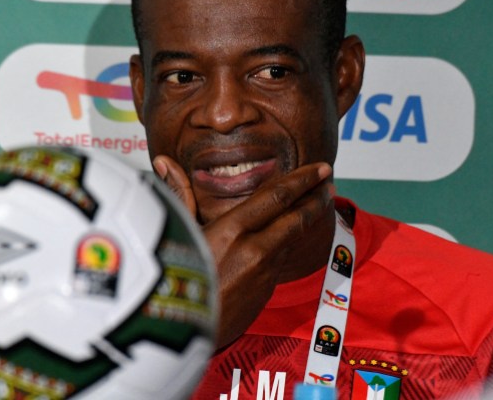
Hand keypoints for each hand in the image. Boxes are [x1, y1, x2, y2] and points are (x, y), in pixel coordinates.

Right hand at [152, 155, 333, 348]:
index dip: (302, 180)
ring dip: (305, 219)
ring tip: (316, 202)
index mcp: (231, 229)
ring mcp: (264, 272)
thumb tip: (164, 160)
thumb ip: (179, 193)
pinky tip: (288, 233)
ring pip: (290, 238)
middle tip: (329, 181)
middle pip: (296, 217)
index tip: (321, 168)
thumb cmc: (170, 279)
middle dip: (316, 197)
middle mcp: (254, 249)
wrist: (176, 331)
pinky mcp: (265, 290)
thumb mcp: (176, 232)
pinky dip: (288, 242)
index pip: (277, 196)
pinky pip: (280, 259)